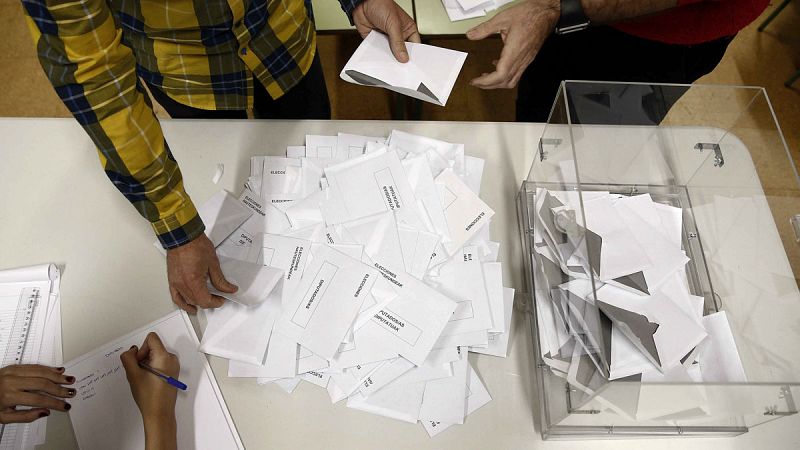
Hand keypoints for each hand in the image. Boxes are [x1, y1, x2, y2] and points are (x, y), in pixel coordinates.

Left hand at [0, 364, 74, 423]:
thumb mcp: (4, 417)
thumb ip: (26, 416)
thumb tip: (45, 412)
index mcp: (9, 396)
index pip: (38, 400)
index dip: (54, 403)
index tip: (65, 406)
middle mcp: (11, 382)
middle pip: (42, 384)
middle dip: (59, 389)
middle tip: (71, 392)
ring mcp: (12, 372)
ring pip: (41, 372)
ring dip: (57, 376)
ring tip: (69, 380)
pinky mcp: (13, 366)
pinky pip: (34, 365)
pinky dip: (48, 368)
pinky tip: (58, 370)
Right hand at [121, 333, 178, 449]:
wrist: (160, 413)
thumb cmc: (148, 396)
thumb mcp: (132, 375)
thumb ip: (128, 358)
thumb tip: (131, 350)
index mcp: (164, 356)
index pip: (151, 338)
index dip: (141, 348)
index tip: (140, 363)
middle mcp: (172, 358)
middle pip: (153, 347)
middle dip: (143, 357)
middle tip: (140, 374)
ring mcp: (174, 366)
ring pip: (155, 356)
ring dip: (146, 364)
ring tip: (144, 380)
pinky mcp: (173, 372)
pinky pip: (160, 363)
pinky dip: (152, 369)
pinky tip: (149, 382)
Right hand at [166, 234, 236, 312]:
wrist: (183, 236)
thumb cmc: (196, 245)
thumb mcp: (213, 263)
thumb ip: (220, 280)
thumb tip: (229, 289)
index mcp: (193, 281)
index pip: (205, 301)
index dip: (216, 302)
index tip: (222, 298)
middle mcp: (183, 284)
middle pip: (197, 301)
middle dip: (209, 301)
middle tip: (218, 295)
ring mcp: (176, 283)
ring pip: (188, 300)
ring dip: (198, 302)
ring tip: (207, 299)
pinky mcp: (172, 280)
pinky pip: (176, 297)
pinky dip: (183, 304)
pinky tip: (190, 307)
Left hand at [353, 0, 420, 61]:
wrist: (363, 2)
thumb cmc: (381, 4)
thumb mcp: (394, 24)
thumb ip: (398, 42)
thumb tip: (403, 57)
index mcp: (407, 29)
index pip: (414, 46)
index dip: (414, 56)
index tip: (412, 66)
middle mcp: (397, 35)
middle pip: (401, 52)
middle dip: (400, 59)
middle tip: (400, 68)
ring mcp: (386, 38)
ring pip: (389, 53)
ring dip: (388, 58)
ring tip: (390, 66)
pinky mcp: (375, 41)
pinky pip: (378, 51)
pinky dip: (378, 55)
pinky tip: (379, 59)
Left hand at [466, 0, 559, 88]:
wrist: (546, 13)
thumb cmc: (530, 14)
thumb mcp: (503, 18)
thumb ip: (485, 28)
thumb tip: (472, 35)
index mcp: (515, 51)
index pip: (500, 75)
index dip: (486, 82)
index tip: (476, 81)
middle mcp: (522, 58)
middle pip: (505, 82)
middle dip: (489, 85)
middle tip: (477, 82)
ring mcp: (526, 60)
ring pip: (512, 80)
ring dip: (498, 83)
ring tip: (486, 79)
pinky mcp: (528, 58)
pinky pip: (516, 73)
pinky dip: (505, 75)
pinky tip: (497, 66)